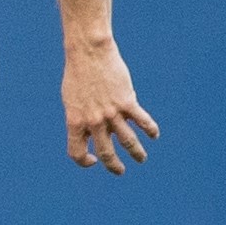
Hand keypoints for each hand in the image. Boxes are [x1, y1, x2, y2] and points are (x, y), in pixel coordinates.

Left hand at [62, 39, 158, 174]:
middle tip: (120, 171)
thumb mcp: (72, 100)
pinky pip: (143, 122)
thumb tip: (91, 131)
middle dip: (114, 166)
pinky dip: (150, 130)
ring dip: (136, 153)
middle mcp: (93, 121)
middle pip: (106, 153)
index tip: (94, 160)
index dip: (84, 161)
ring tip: (141, 159)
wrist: (88, 53)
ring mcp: (111, 112)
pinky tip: (154, 135)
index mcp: (74, 121)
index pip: (77, 152)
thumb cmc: (78, 75)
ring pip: (128, 141)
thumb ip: (81, 117)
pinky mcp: (127, 102)